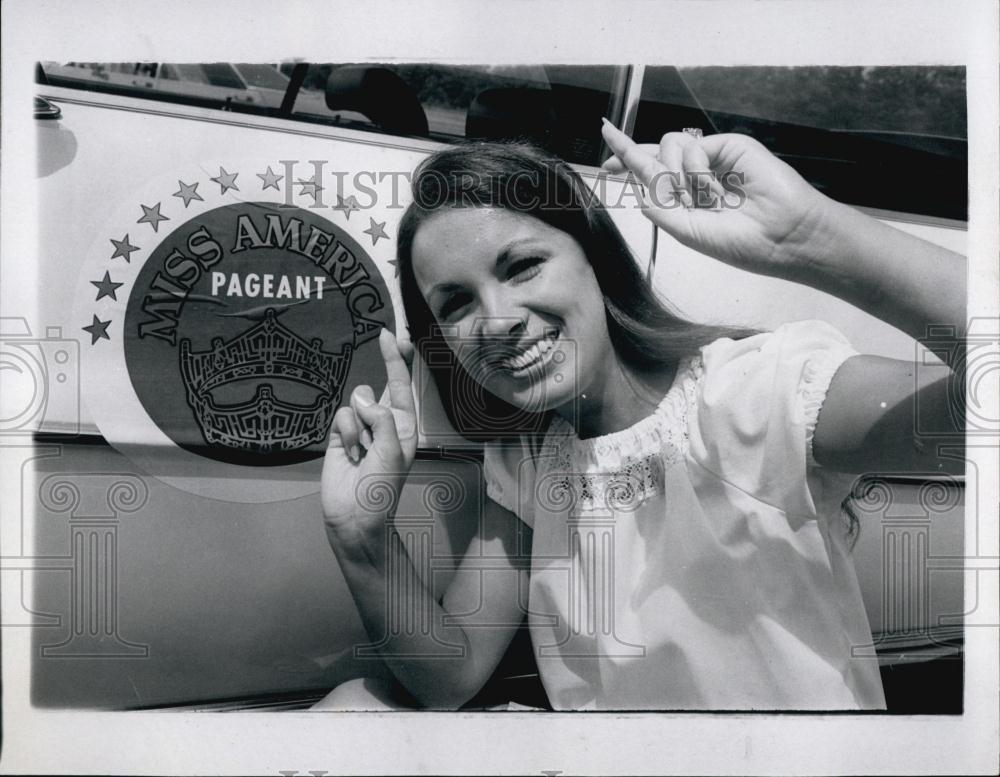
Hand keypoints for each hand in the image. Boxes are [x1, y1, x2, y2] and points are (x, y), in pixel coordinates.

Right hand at [321, 328, 417, 543]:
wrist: (355, 519)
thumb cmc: (382, 489)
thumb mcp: (393, 452)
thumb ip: (382, 419)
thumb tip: (361, 398)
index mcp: (404, 426)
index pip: (402, 385)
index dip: (397, 359)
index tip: (390, 335)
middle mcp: (384, 423)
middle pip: (377, 387)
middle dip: (376, 383)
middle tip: (381, 367)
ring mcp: (361, 429)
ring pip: (355, 402)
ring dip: (357, 426)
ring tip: (361, 454)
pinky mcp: (339, 437)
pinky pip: (340, 417)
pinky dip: (344, 435)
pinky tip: (348, 456)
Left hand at [600, 121, 834, 281]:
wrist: (784, 236)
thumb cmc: (743, 243)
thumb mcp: (688, 231)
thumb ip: (659, 207)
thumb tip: (639, 185)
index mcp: (685, 199)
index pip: (649, 174)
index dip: (626, 162)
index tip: (604, 160)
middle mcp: (695, 176)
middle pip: (653, 154)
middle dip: (638, 164)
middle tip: (643, 183)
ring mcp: (711, 159)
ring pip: (667, 146)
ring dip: (676, 176)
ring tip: (701, 200)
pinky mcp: (726, 146)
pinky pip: (691, 146)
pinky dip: (695, 170)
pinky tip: (713, 190)